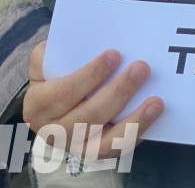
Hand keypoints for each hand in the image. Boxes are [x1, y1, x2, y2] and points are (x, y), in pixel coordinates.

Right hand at [23, 41, 163, 158]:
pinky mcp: (96, 154)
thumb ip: (54, 51)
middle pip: (88, 117)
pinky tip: (153, 115)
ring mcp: (76, 147)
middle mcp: (54, 132)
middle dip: (118, 92)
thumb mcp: (46, 61)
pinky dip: (138, 132)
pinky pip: (118, 148)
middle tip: (142, 68)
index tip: (114, 54)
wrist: (54, 106)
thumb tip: (81, 39)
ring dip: (134, 120)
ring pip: (105, 141)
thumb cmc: (55, 76)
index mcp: (39, 105)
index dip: (90, 75)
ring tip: (156, 102)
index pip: (64, 92)